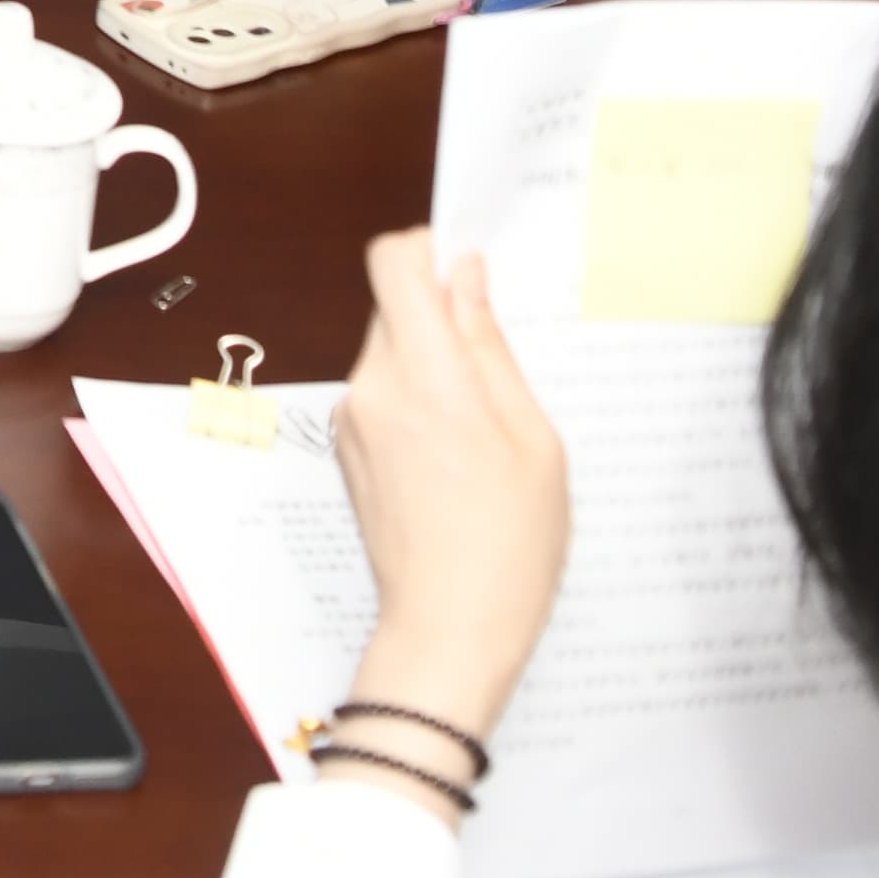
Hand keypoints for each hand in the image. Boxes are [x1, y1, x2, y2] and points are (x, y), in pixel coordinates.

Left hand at [326, 232, 573, 763]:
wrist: (449, 628)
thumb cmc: (510, 542)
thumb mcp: (532, 438)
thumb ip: (490, 347)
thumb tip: (467, 275)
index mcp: (426, 375)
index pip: (394, 262)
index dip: (428, 248)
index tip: (469, 267)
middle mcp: (373, 386)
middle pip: (395, 307)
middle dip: (443, 317)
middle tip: (500, 365)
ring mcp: (352, 419)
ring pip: (390, 352)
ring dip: (433, 365)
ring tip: (486, 428)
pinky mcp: (346, 449)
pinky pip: (382, 395)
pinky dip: (417, 403)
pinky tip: (459, 456)